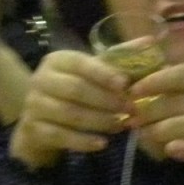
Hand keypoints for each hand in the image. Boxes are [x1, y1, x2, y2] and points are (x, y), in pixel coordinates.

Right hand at [9, 49, 131, 167]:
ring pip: (69, 114)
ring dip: (99, 121)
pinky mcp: (33, 129)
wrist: (39, 121)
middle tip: (130, 109)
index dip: (103, 74)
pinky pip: (60, 136)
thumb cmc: (73, 91)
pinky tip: (102, 143)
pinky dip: (83, 141)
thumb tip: (150, 41)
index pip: (81, 63)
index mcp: (57, 60)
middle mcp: (41, 79)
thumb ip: (118, 58)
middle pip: (76, 89)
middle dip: (106, 100)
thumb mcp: (91, 72)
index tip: (125, 84)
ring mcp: (34, 105)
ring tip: (120, 125)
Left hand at [129, 62, 183, 182]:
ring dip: (158, 132)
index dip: (155, 80)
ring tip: (144, 135)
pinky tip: (170, 150)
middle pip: (177, 101)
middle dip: (149, 111)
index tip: (133, 89)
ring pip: (183, 125)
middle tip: (131, 118)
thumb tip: (146, 86)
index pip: (182, 73)